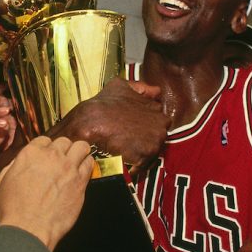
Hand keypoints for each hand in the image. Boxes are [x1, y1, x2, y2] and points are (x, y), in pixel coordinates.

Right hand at [0, 136, 93, 250]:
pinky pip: (90, 163)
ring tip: (77, 160)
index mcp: (31, 154)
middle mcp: (51, 156)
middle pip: (64, 142)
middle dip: (62, 150)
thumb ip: (12, 168)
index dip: (46, 148)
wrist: (29, 228)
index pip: (44, 140)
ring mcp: (68, 167)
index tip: (47, 156)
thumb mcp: (1, 183)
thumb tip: (19, 164)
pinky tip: (83, 170)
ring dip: (79, 152)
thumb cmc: (13, 210)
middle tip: (61, 160)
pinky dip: (87, 164)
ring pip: (81, 147)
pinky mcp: (80, 181)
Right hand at [49, 78, 168, 169]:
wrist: (91, 122)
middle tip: (127, 140)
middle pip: (157, 136)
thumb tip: (155, 91)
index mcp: (155, 108)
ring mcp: (155, 139)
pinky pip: (144, 163)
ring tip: (124, 151)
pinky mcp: (147, 154)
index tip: (133, 128)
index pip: (157, 121)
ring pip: (151, 150)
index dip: (144, 125)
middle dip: (145, 139)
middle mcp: (160, 123)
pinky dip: (134, 164)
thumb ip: (141, 88)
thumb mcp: (120, 86)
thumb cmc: (103, 105)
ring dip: (139, 152)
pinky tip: (123, 159)